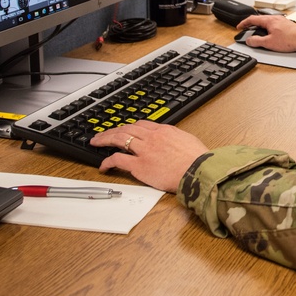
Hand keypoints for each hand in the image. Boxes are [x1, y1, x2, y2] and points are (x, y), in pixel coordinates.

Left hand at [91, 121, 208, 191]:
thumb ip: (176, 139)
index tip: (124, 130)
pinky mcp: (139, 165)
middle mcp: (152, 137)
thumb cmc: (198, 159)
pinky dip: (107, 161)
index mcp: (164, 130)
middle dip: (112, 130)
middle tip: (102, 134)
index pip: (141, 124)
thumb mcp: (187, 140)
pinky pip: (118, 160)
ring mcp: (144, 150)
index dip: (129, 127)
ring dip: (105, 140)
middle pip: (126, 129)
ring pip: (119, 139)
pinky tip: (103, 166)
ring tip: (96, 143)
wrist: (198, 170)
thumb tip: (173, 141)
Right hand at [237, 14, 295, 52]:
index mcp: (269, 20)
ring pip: (266, 22)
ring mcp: (281, 21)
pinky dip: (267, 29)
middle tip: (246, 31)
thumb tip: (249, 40)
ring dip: (260, 28)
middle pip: (259, 20)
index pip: (252, 19)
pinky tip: (269, 36)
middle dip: (251, 26)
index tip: (239, 27)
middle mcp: (275, 18)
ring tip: (257, 35)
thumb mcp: (269, 43)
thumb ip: (257, 41)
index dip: (243, 23)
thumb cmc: (290, 39)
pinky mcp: (285, 25)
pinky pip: (273, 25)